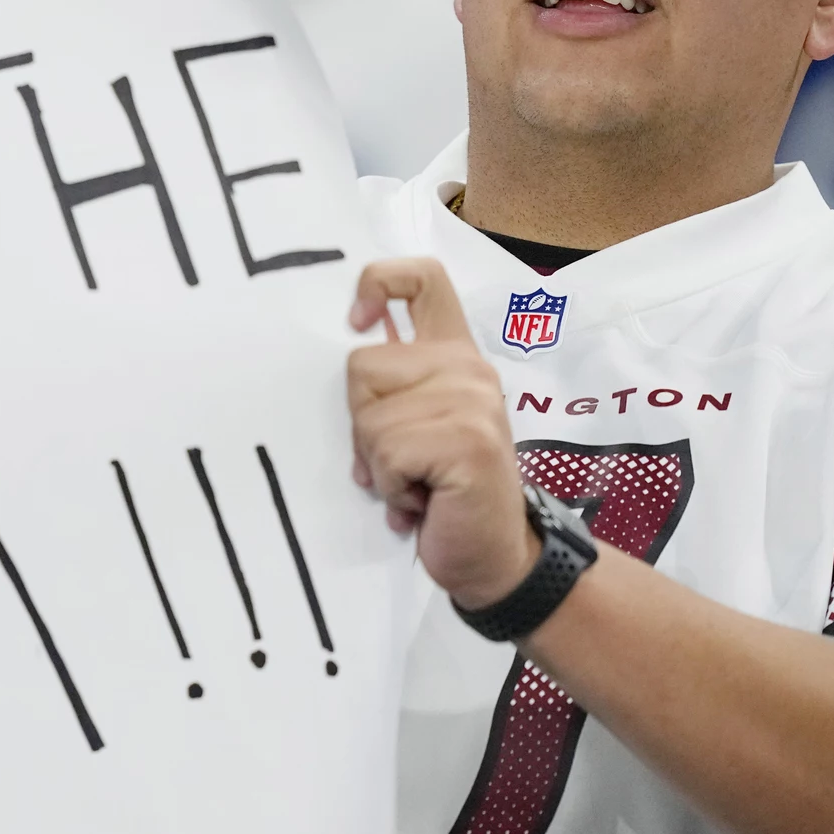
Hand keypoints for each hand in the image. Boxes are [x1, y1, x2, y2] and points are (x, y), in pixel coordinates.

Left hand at [347, 257, 539, 608]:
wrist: (492, 556)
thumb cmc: (442, 493)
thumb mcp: (414, 427)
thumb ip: (390, 389)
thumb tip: (341, 360)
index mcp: (453, 354)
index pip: (422, 278)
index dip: (377, 281)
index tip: (355, 322)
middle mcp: (468, 367)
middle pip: (361, 363)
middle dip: (362, 423)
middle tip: (400, 460)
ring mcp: (473, 399)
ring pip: (369, 417)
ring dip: (379, 465)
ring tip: (416, 483)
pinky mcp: (468, 438)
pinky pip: (386, 452)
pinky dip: (392, 487)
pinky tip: (423, 501)